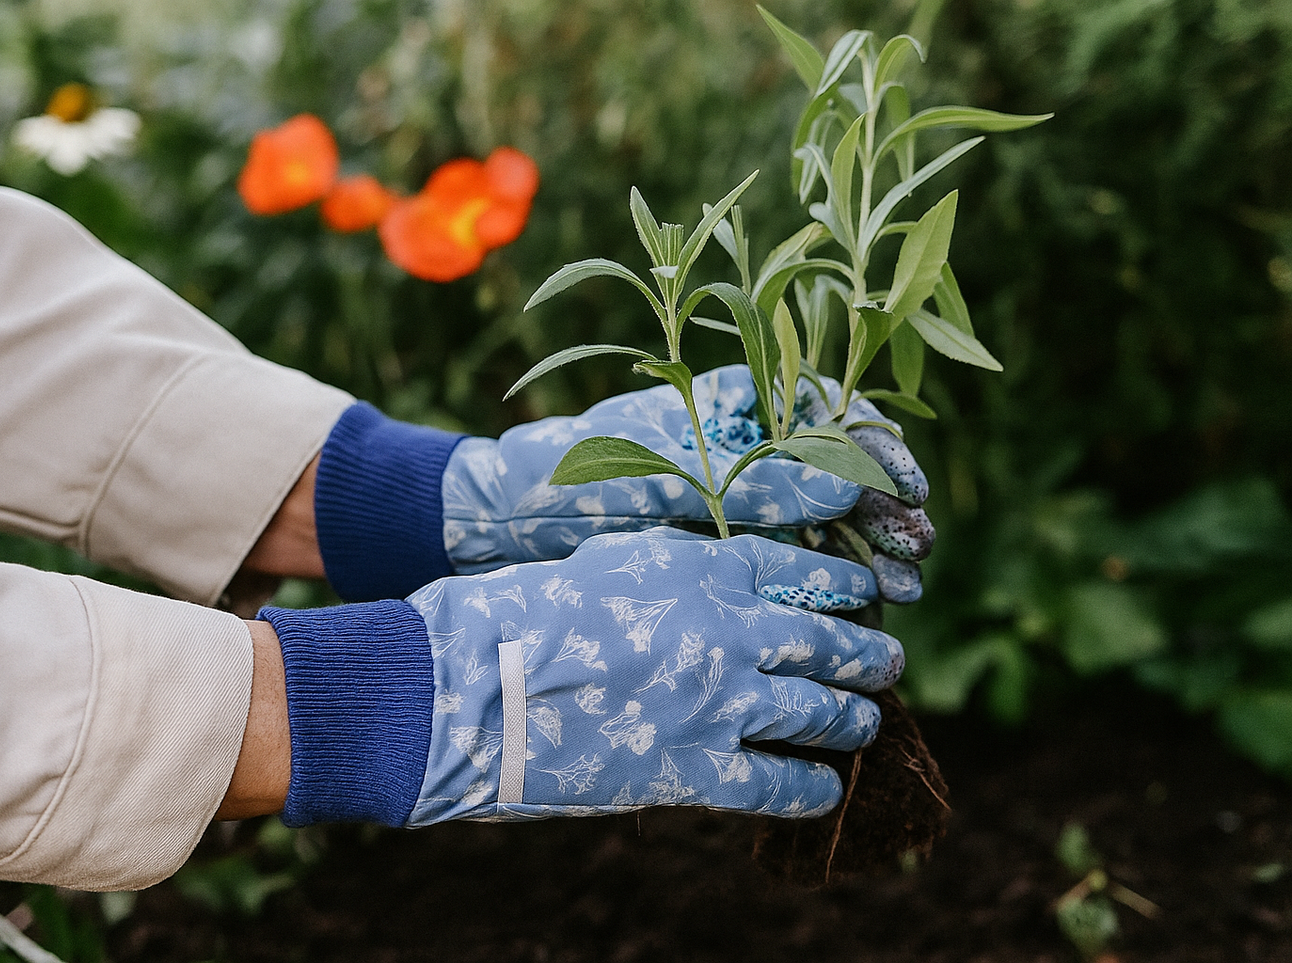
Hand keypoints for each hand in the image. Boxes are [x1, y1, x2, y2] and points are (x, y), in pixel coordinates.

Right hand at [261, 528, 901, 826]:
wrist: (467, 683)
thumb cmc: (521, 609)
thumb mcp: (608, 561)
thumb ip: (675, 570)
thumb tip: (717, 583)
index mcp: (701, 568)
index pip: (804, 570)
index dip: (847, 584)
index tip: (866, 592)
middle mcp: (725, 631)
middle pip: (830, 642)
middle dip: (870, 653)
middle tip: (887, 658)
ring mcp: (715, 704)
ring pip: (821, 713)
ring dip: (855, 718)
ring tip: (868, 721)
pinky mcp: (690, 771)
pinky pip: (777, 785)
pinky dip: (810, 789)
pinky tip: (823, 791)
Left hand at [444, 364, 932, 600]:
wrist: (508, 527)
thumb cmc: (576, 475)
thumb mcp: (668, 474)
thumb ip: (757, 480)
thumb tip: (853, 482)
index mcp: (737, 401)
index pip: (831, 411)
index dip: (877, 447)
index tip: (905, 488)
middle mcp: (750, 447)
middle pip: (844, 472)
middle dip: (885, 513)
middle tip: (912, 554)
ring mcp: (743, 501)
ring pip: (828, 525)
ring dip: (869, 557)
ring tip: (898, 594)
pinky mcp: (730, 553)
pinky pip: (797, 567)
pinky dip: (831, 590)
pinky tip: (862, 614)